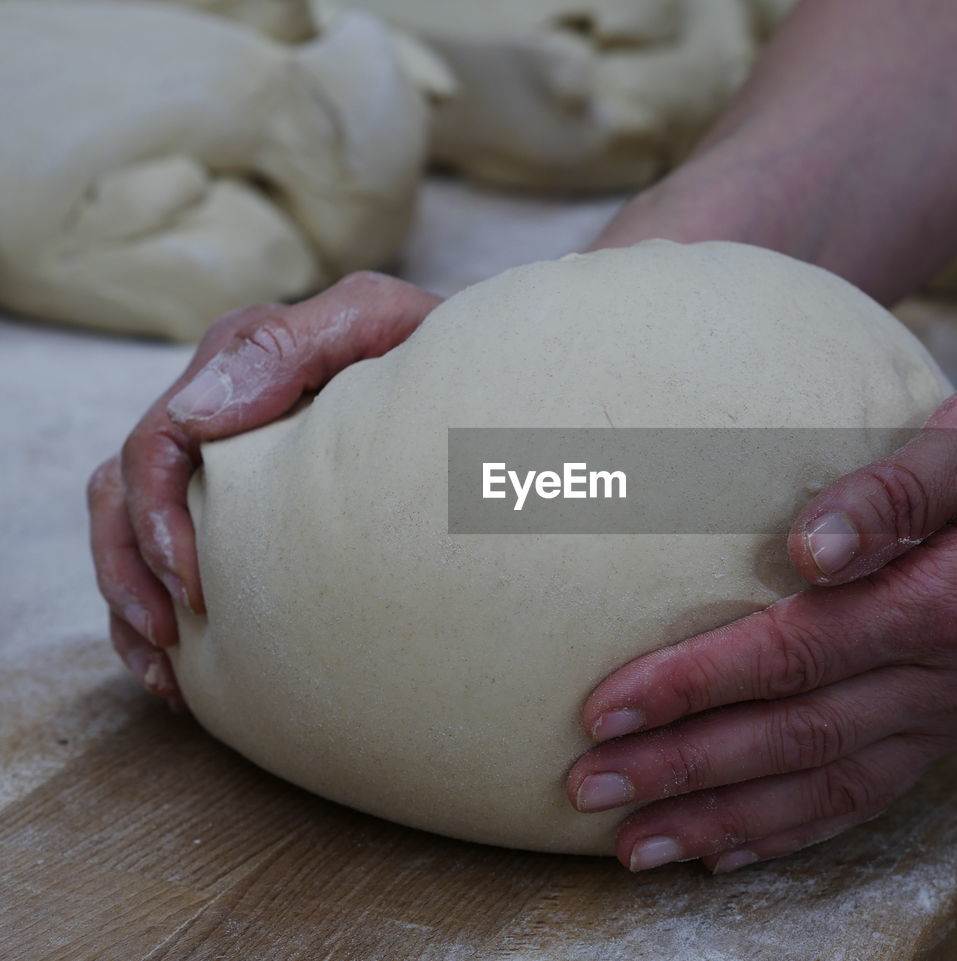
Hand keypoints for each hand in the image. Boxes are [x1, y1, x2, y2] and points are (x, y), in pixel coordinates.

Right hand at [88, 272, 441, 706]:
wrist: (488, 374)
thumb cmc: (436, 348)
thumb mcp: (376, 322)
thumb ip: (287, 345)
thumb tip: (193, 415)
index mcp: (238, 365)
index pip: (155, 443)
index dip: (154, 519)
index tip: (194, 586)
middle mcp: (217, 411)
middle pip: (121, 494)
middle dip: (133, 572)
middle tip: (172, 637)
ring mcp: (223, 459)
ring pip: (126, 531)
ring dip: (132, 603)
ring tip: (166, 672)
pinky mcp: (239, 499)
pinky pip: (162, 557)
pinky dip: (156, 616)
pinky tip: (179, 671)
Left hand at [567, 357, 956, 873]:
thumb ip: (895, 490)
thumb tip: (807, 545)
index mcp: (948, 604)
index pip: (793, 657)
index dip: (694, 686)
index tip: (604, 707)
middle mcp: (953, 680)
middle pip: (795, 739)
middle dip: (684, 769)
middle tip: (587, 787)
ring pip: (826, 788)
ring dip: (725, 821)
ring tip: (638, 844)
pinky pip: (870, 796)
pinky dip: (796, 829)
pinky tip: (733, 847)